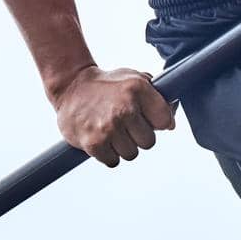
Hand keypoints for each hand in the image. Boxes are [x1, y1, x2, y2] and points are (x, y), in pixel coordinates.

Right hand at [51, 65, 174, 166]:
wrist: (70, 85)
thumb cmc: (105, 84)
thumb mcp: (132, 78)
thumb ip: (156, 96)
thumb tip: (171, 124)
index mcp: (138, 89)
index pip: (164, 121)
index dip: (156, 122)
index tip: (146, 118)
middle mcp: (125, 108)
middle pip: (149, 142)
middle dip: (138, 136)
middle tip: (123, 124)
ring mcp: (109, 127)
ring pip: (131, 154)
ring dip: (122, 146)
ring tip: (109, 129)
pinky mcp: (94, 143)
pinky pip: (113, 161)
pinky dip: (107, 153)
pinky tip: (100, 137)